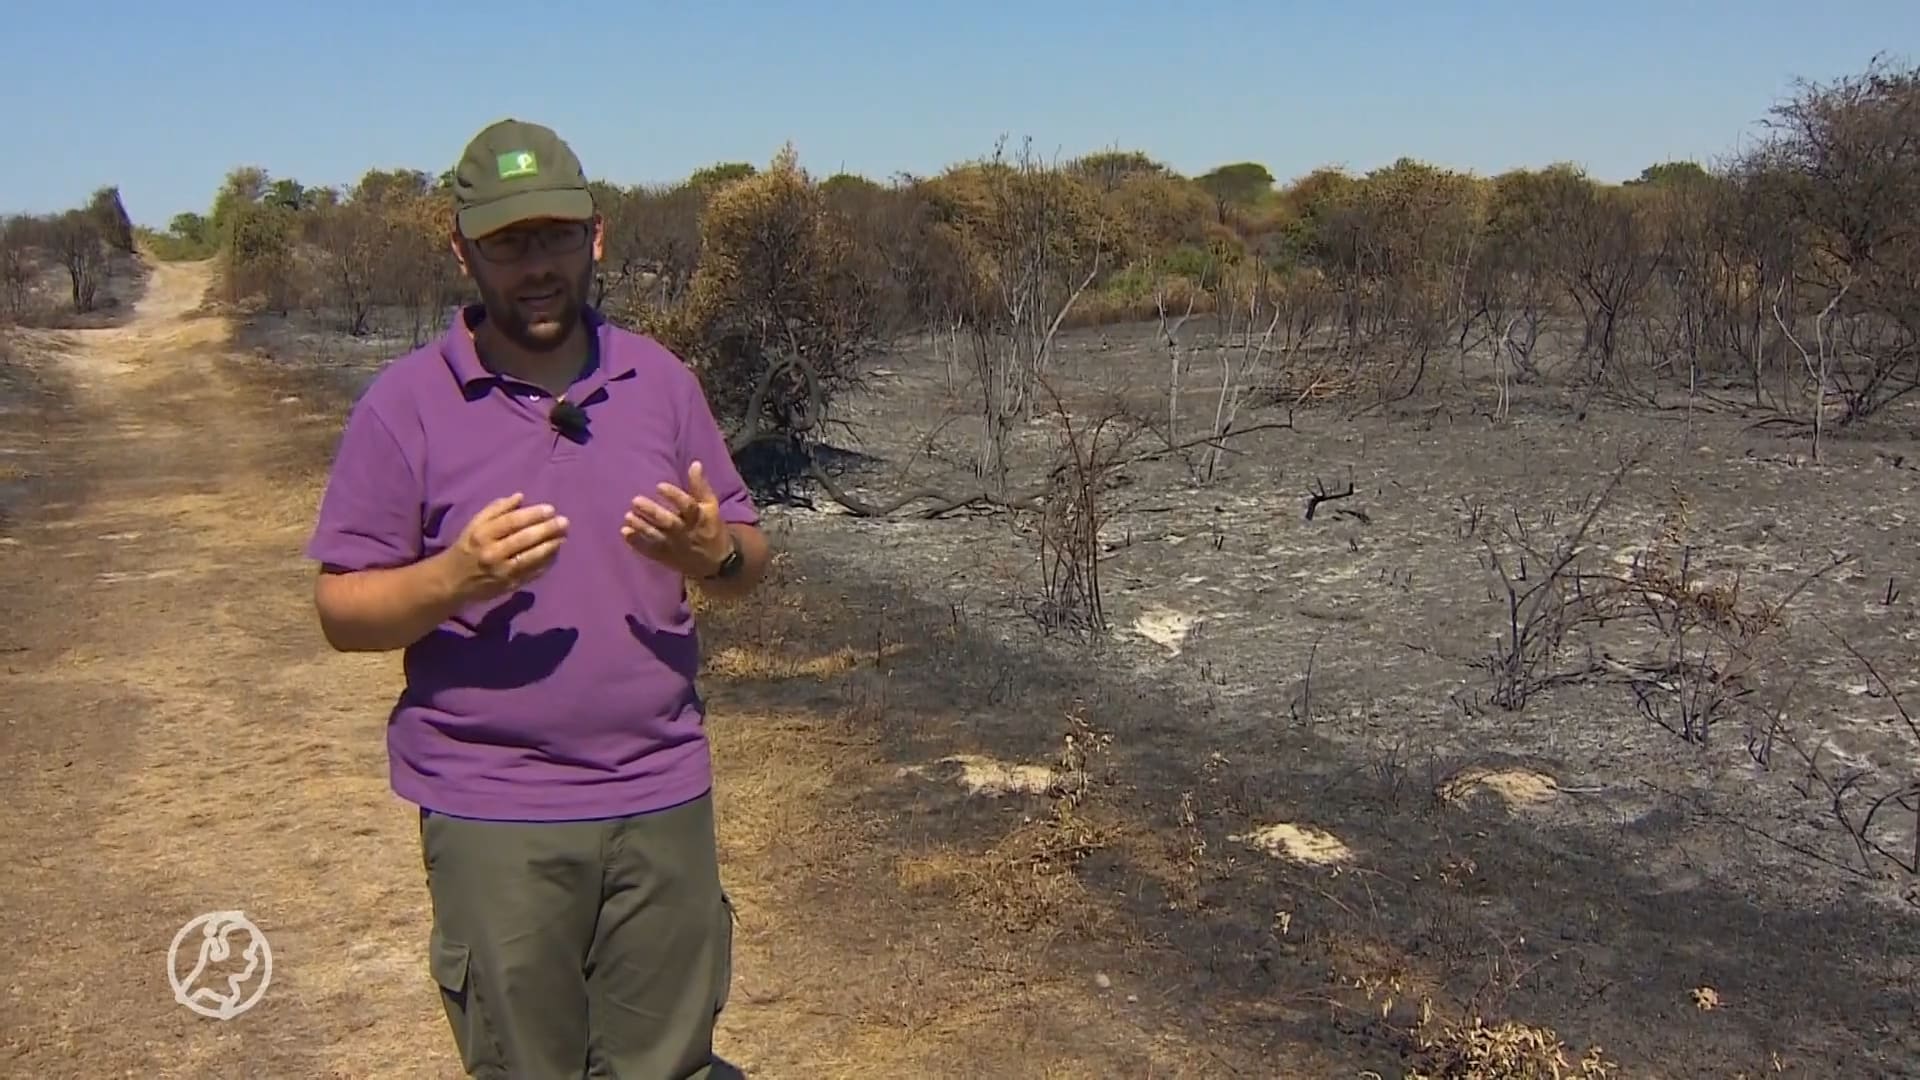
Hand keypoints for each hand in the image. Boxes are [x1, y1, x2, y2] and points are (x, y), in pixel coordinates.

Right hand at [443, 493, 568, 601]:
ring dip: (550, 546)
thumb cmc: (467, 547)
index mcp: (482, 535)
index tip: (551, 509)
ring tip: (564, 537)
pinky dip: (546, 563)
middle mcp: (492, 553)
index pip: (512, 522)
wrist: (452, 581)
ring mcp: (502, 572)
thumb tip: (520, 496)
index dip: (533, 514)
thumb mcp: (474, 525)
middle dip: (547, 529)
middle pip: (524, 539)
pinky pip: (532, 573)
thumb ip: (496, 509)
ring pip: (531, 558)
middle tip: (565, 522)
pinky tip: (556, 553)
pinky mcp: (510, 586)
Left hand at [623, 461, 731, 577]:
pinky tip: (625, 533)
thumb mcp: (711, 506)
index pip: (688, 506)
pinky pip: (650, 551)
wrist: (715, 562)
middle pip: (669, 523)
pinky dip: (637, 544)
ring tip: (628, 516)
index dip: (674, 496)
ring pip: (657, 537)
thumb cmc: (711, 527)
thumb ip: (701, 486)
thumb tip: (695, 463)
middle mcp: (686, 532)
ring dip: (642, 527)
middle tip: (635, 500)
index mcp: (699, 518)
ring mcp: (674, 546)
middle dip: (652, 512)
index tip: (659, 486)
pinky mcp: (666, 557)